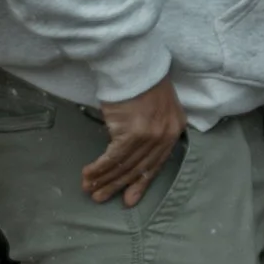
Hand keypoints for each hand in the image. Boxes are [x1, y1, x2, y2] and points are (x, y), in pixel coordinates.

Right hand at [84, 76, 186, 206]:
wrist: (134, 64)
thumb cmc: (141, 83)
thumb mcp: (155, 108)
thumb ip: (150, 130)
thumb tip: (132, 150)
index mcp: (174, 129)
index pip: (157, 163)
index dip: (141, 182)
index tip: (129, 199)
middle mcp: (166, 135)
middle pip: (140, 168)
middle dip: (118, 185)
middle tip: (101, 198)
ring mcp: (151, 135)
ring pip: (125, 165)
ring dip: (105, 179)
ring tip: (90, 189)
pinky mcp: (134, 133)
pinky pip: (114, 157)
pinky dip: (99, 168)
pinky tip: (88, 174)